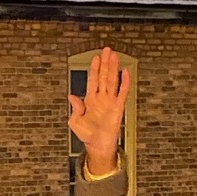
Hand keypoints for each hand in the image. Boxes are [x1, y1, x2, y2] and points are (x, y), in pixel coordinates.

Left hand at [68, 46, 129, 175]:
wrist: (99, 145)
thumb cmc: (87, 135)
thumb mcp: (75, 122)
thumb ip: (75, 109)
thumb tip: (72, 96)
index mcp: (90, 100)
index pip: (93, 80)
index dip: (94, 68)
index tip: (96, 57)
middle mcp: (101, 98)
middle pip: (103, 76)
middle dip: (105, 63)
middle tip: (107, 50)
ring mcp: (110, 101)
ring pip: (112, 80)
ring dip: (113, 68)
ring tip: (115, 56)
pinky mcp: (118, 107)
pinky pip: (123, 92)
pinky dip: (124, 82)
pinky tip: (125, 72)